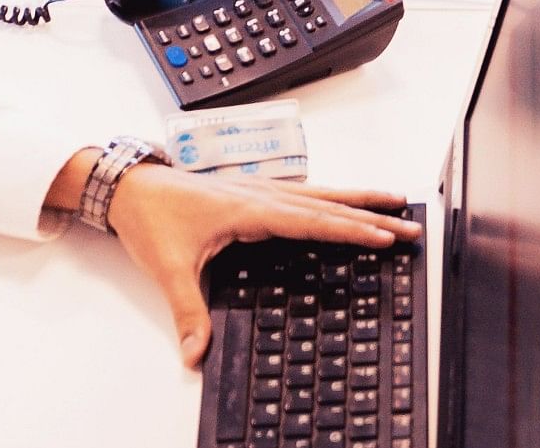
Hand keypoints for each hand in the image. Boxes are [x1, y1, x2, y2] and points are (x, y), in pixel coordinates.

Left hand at [101, 165, 415, 366]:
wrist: (129, 187)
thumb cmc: (151, 218)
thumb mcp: (169, 269)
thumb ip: (188, 312)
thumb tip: (197, 353)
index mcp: (249, 209)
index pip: (311, 222)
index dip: (350, 230)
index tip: (384, 237)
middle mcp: (261, 195)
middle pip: (329, 204)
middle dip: (372, 214)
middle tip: (410, 224)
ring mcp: (260, 190)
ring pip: (322, 193)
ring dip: (360, 199)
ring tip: (395, 201)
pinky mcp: (254, 192)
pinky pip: (306, 193)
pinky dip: (334, 197)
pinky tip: (346, 202)